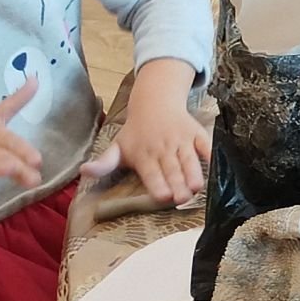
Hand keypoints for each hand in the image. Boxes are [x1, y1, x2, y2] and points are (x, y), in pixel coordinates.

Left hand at [84, 59, 207, 204]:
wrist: (155, 102)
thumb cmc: (136, 133)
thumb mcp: (117, 147)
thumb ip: (103, 163)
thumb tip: (83, 171)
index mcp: (143, 154)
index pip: (151, 173)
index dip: (157, 184)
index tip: (162, 197)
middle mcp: (163, 148)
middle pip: (171, 169)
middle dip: (177, 184)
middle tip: (182, 198)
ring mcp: (181, 140)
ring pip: (188, 159)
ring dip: (193, 172)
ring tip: (197, 188)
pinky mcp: (196, 133)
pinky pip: (205, 144)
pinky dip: (210, 154)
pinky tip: (215, 165)